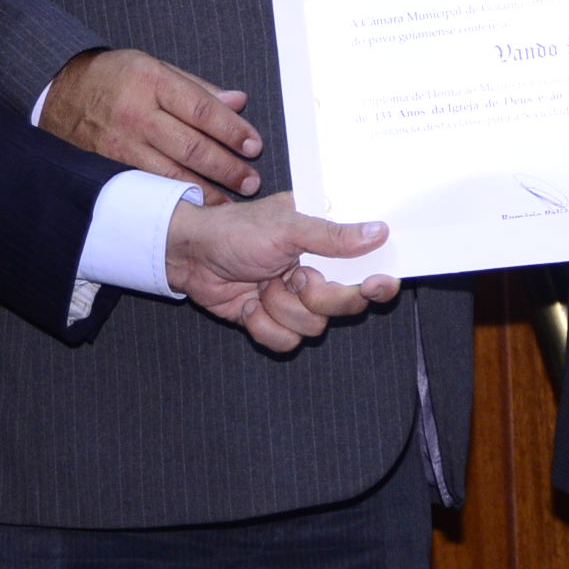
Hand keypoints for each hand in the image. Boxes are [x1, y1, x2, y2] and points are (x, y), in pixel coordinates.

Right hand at [43, 48, 263, 197]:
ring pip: (171, 173)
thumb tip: (239, 101)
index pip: (202, 110)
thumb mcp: (155, 67)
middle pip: (191, 146)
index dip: (232, 131)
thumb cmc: (115, 77)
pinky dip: (174, 198)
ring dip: (206, 191)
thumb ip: (198, 88)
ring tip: (231, 201)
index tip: (253, 145)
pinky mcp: (109, 166)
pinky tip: (194, 205)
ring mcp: (120, 144)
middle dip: (227, 167)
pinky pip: (148, 186)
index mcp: (151, 81)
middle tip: (251, 180)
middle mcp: (136, 114)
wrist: (60, 91)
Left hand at [166, 192, 401, 351]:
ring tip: (260, 284)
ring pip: (312, 328)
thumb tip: (379, 232)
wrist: (190, 256)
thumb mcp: (287, 226)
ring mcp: (294, 301)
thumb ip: (333, 235)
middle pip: (343, 305)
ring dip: (280, 308)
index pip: (366, 268)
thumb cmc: (236, 231)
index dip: (375, 282)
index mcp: (325, 244)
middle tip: (295, 278)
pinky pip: (285, 342)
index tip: (376, 284)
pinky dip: (262, 325)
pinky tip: (247, 304)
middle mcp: (315, 273)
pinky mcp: (272, 322)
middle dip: (315, 297)